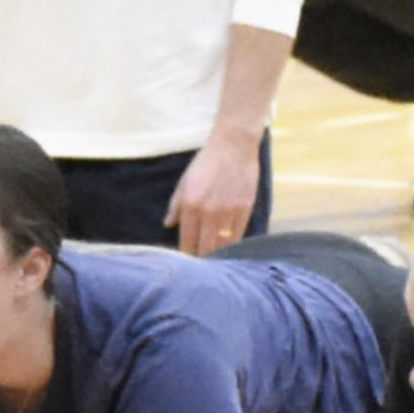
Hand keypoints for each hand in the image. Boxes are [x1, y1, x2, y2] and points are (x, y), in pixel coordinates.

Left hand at [169, 128, 265, 254]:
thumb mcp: (184, 182)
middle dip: (201, 260)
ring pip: (223, 245)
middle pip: (205, 248)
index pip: (187, 242)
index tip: (186, 265)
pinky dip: (233, 244)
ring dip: (218, 255)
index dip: (186, 257)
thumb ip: (175, 206)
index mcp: (190, 206)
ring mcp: (228, 212)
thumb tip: (167, 225)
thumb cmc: (206, 163)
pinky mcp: (245, 208)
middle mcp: (209, 212)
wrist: (233, 145)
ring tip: (214, 261)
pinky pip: (239, 235)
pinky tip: (229, 247)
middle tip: (200, 268)